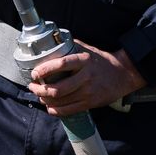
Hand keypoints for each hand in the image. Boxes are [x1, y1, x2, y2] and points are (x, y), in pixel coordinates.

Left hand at [27, 40, 146, 115]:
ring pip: (61, 101)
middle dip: (40, 90)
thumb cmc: (101, 60)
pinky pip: (69, 110)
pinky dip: (56, 110)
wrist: (122, 74)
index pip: (61, 64)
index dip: (45, 69)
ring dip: (45, 100)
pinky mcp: (90, 103)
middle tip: (33, 86)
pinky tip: (50, 107)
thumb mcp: (87, 49)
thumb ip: (70, 47)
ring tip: (39, 95)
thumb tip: (51, 43)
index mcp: (83, 60)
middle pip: (58, 89)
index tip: (34, 72)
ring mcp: (88, 92)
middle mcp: (86, 77)